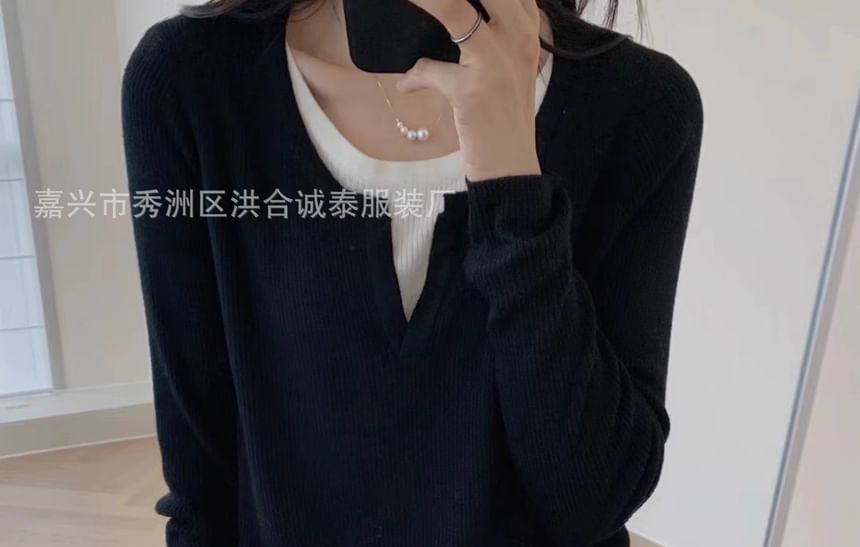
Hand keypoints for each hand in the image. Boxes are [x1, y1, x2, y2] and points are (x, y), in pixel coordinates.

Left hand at [397, 0, 542, 182]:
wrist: (511, 166)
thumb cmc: (503, 116)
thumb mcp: (504, 70)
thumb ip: (482, 39)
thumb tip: (439, 35)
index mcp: (527, 31)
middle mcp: (518, 39)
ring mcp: (497, 63)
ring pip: (458, 12)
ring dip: (431, 1)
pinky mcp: (474, 90)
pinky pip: (432, 69)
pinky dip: (416, 75)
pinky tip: (407, 85)